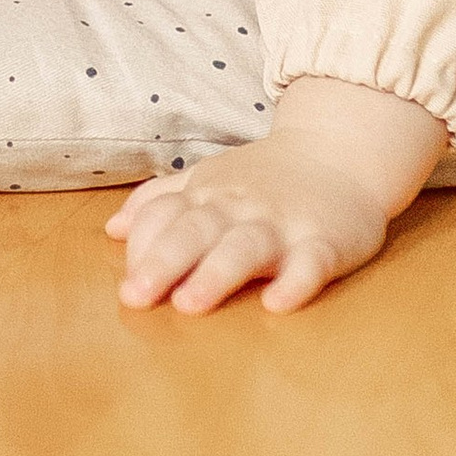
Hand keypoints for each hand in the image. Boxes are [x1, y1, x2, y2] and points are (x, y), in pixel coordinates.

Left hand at [106, 77, 446, 315]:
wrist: (343, 150)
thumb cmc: (267, 176)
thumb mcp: (209, 177)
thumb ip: (161, 200)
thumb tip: (112, 229)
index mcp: (208, 195)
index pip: (165, 217)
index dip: (143, 249)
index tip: (125, 286)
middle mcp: (239, 208)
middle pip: (195, 231)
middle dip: (163, 263)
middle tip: (135, 298)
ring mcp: (283, 224)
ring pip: (245, 247)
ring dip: (216, 274)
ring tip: (189, 304)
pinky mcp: (326, 242)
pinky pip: (310, 264)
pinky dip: (294, 283)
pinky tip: (276, 304)